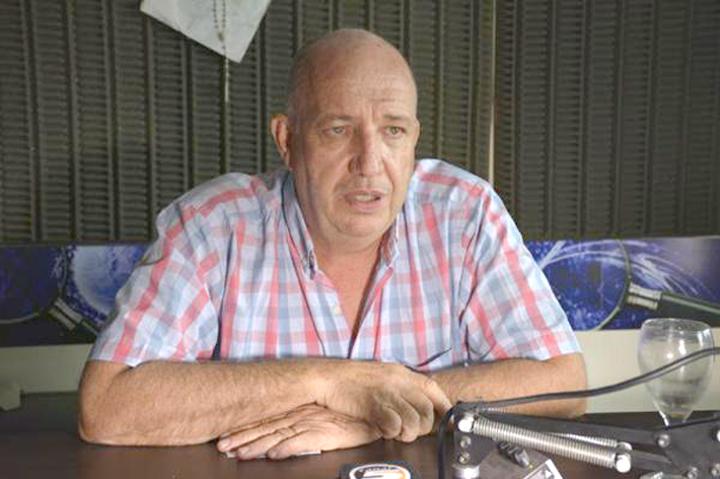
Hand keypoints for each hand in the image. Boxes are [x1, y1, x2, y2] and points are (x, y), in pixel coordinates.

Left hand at [216, 404, 380, 459]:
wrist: (372, 408)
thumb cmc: (347, 414)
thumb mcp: (318, 419)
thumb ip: (297, 429)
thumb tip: (272, 444)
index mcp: (296, 410)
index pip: (265, 420)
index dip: (244, 429)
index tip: (225, 438)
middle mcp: (299, 415)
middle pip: (265, 427)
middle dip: (242, 437)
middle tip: (222, 446)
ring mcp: (310, 423)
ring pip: (278, 435)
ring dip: (257, 445)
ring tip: (239, 453)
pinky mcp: (324, 432)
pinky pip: (302, 441)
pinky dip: (286, 447)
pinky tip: (273, 454)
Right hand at [317, 360, 451, 441]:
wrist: (328, 378)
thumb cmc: (354, 380)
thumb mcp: (384, 377)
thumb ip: (402, 388)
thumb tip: (420, 405)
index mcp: (402, 373)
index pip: (433, 389)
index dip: (443, 407)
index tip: (445, 420)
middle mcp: (398, 381)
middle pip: (427, 409)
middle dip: (424, 426)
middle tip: (411, 430)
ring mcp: (386, 393)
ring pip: (414, 420)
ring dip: (408, 432)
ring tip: (397, 432)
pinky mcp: (374, 406)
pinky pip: (394, 425)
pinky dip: (392, 432)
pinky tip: (384, 429)